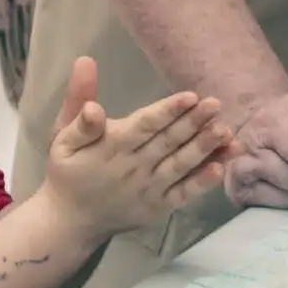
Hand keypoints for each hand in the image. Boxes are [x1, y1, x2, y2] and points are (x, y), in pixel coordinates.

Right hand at [42, 57, 232, 237]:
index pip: (145, 126)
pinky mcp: (158, 207)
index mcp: (111, 146)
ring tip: (226, 131)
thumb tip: (86, 67)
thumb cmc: (68, 171)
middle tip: (216, 104)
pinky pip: (183, 194)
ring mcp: (148, 190)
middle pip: (168, 143)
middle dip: (194, 123)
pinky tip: (219, 168)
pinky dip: (201, 183)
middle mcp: (133, 168)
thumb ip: (76, 104)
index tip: (191, 97)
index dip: (168, 111)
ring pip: (180, 166)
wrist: (69, 221)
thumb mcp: (61, 135)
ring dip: (204, 149)